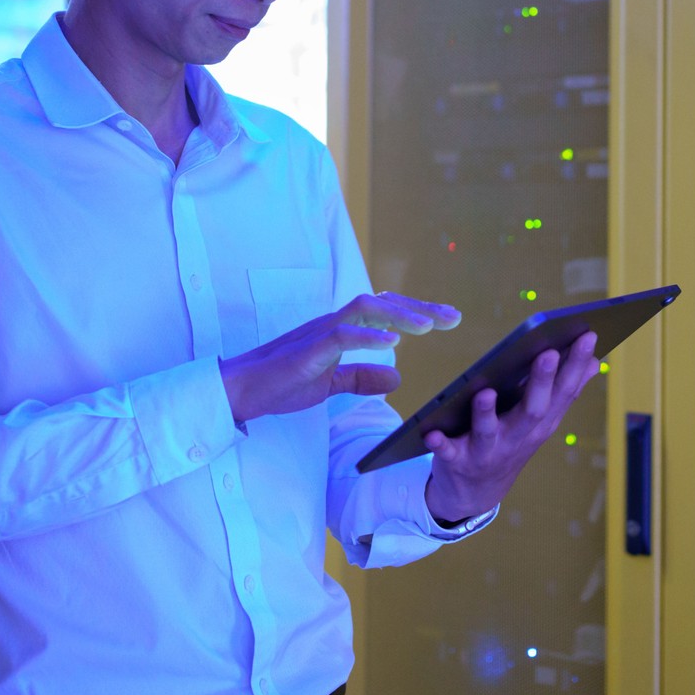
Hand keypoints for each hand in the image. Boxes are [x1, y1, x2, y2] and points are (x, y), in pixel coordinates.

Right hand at [220, 292, 459, 423]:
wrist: (241, 391)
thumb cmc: (281, 384)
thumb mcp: (331, 384)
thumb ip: (362, 377)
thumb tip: (397, 375)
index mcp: (341, 330)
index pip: (386, 311)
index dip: (417, 312)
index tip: (448, 319)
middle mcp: (334, 322)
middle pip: (383, 302)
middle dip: (420, 307)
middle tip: (453, 318)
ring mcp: (320, 331)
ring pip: (365, 308)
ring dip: (399, 315)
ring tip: (428, 326)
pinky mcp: (308, 347)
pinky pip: (341, 334)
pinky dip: (368, 335)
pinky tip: (392, 341)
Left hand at [424, 331, 600, 523]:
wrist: (476, 493)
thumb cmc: (510, 443)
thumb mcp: (540, 421)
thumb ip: (563, 392)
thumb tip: (595, 361)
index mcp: (540, 423)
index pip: (563, 392)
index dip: (576, 365)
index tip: (588, 336)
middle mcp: (518, 437)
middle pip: (532, 410)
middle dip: (540, 383)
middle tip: (547, 353)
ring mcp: (487, 451)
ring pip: (489, 432)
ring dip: (486, 414)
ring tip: (484, 393)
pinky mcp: (457, 460)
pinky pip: (448, 452)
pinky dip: (441, 444)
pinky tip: (432, 432)